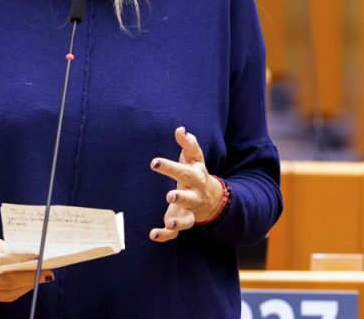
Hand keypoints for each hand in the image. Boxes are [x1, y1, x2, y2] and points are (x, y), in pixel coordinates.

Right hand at [0, 222, 52, 302]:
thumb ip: (8, 250)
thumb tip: (32, 257)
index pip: (1, 261)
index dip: (21, 259)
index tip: (38, 256)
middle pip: (7, 281)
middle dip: (30, 276)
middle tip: (47, 270)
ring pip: (8, 292)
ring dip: (28, 285)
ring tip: (43, 277)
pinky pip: (5, 296)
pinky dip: (20, 289)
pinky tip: (30, 282)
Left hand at [149, 126, 223, 241]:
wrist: (210, 199)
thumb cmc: (196, 174)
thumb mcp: (194, 159)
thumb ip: (188, 144)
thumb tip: (180, 129)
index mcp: (196, 178)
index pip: (184, 171)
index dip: (170, 167)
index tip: (154, 163)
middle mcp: (194, 196)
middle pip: (188, 197)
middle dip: (180, 197)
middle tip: (169, 196)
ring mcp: (189, 211)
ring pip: (186, 220)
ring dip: (178, 222)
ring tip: (170, 223)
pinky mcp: (181, 222)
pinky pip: (174, 233)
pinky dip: (164, 235)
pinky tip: (153, 235)